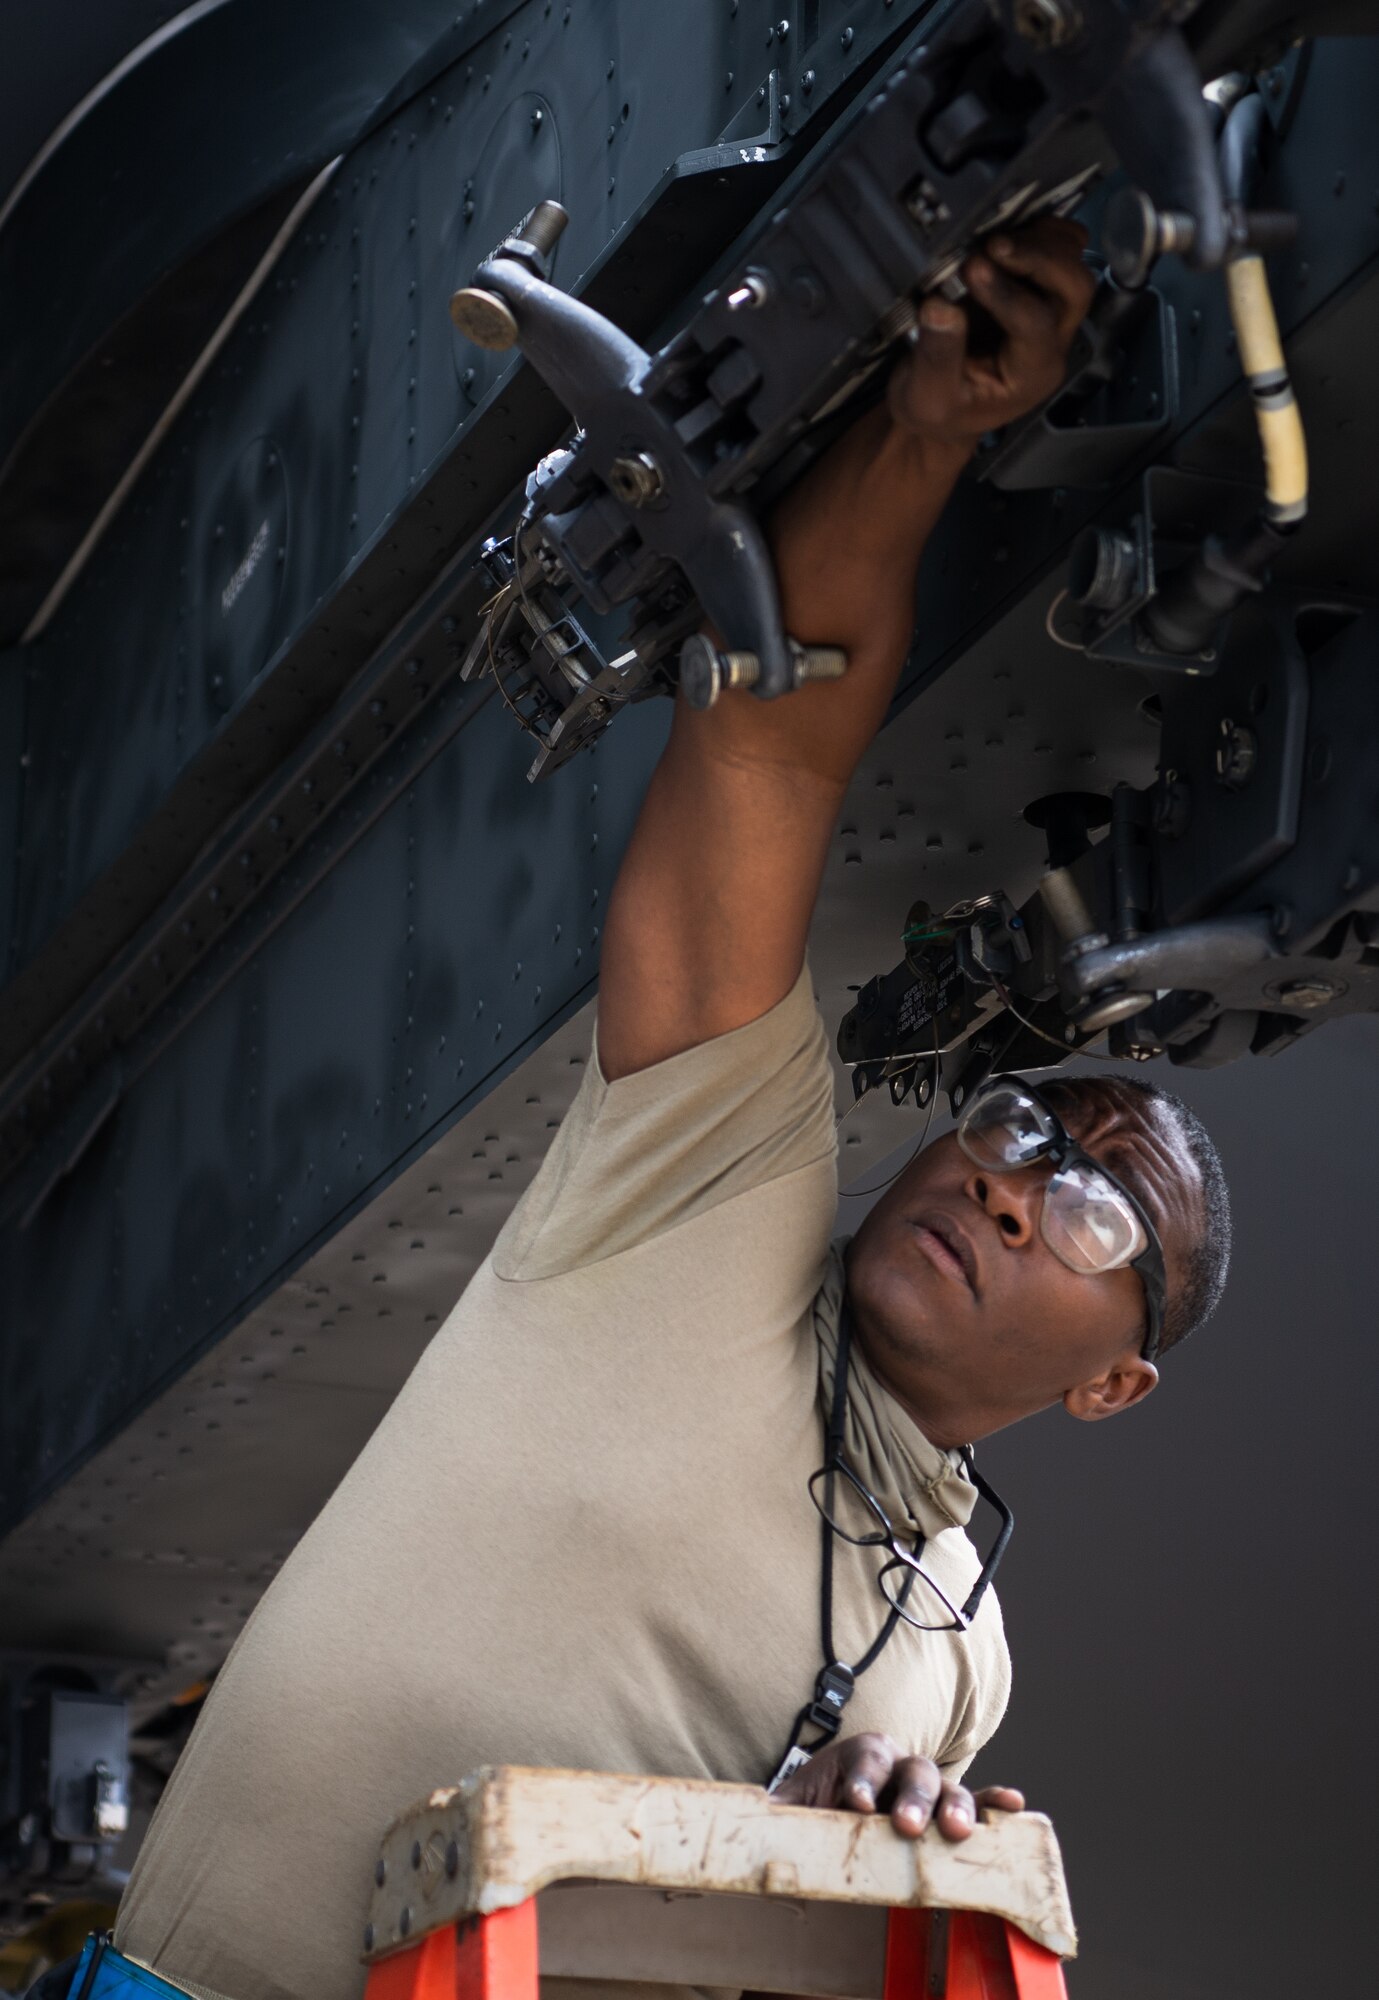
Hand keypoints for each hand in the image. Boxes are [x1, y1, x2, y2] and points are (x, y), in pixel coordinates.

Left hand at [771, 1732, 1024, 1840]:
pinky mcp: (946, 1807)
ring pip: (946, 1786)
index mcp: (859, 1755)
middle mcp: (897, 1764)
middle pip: (912, 1771)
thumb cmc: (815, 1804)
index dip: (863, 1780)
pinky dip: (993, 1802)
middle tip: (907, 1826)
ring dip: (955, 1806)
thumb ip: (778, 1811)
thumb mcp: (793, 1804)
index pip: (865, 1760)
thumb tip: (750, 1819)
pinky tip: (1012, 1806)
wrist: (835, 1805)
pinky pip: (977, 1800)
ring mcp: (925, 1785)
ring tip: (959, 1830)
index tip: (859, 1805)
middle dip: (912, 1798)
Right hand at [889, 216, 1096, 447]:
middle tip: (992, 246)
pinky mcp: (1038, 289)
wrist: (946, 409)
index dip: (1006, 294)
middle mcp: (1052, 340)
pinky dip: (1038, 231)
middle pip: (1074, 287)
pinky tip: (1004, 232)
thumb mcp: (928, 398)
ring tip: (994, 239)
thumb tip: (940, 306)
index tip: (971, 270)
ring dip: (1040, 241)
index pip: (1036, 325)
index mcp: (1032, 373)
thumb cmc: (942, 409)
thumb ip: (937, 356)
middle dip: (1038, 259)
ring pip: (1073, 262)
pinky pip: (1060, 248)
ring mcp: (1050, 311)